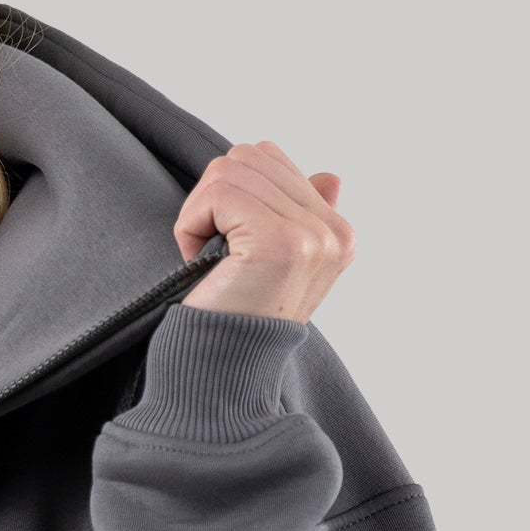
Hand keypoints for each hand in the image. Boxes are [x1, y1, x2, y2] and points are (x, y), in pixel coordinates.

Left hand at [175, 141, 354, 323]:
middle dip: (213, 200)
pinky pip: (217, 194)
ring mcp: (311, 236)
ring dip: (200, 214)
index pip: (271, 159)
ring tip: (211, 261)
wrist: (219, 374)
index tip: (231, 251)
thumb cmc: (232, 321)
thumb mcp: (271, 264)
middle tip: (214, 255)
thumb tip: (330, 176)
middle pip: (248, 156)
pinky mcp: (280, 242)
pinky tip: (202, 262)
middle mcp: (333, 232)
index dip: (230, 197)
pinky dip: (191, 226)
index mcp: (338, 233)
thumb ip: (298, 214)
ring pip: (230, 169)